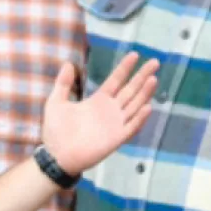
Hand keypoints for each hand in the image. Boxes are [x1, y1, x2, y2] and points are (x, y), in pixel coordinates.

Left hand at [41, 53, 158, 176]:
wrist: (56, 155)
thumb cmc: (56, 131)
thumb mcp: (56, 102)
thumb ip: (63, 83)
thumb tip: (68, 63)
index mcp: (98, 100)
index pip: (116, 81)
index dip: (125, 68)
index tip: (135, 55)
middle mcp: (110, 110)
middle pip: (130, 90)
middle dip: (142, 76)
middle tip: (154, 62)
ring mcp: (115, 124)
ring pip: (134, 105)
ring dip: (144, 93)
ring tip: (153, 79)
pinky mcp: (116, 138)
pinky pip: (131, 127)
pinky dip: (139, 118)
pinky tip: (147, 107)